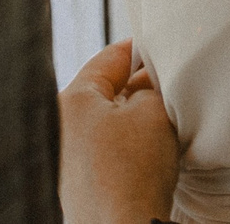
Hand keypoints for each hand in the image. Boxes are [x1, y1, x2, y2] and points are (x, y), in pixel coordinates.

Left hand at [60, 40, 178, 223]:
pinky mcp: (76, 185)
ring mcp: (63, 160)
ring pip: (107, 123)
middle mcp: (58, 127)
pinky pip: (104, 151)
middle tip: (171, 87)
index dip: (141, 48)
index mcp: (71, 100)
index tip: (162, 45)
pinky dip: (126, 147)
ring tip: (164, 123)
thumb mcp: (154, 112)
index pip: (110, 58)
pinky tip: (149, 154)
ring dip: (134, 120)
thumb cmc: (133, 173)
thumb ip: (152, 88)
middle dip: (140, 88)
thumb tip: (148, 86)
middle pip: (106, 92)